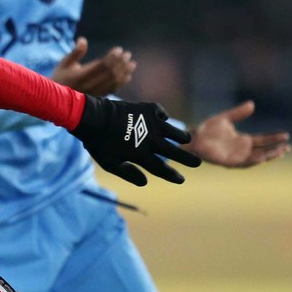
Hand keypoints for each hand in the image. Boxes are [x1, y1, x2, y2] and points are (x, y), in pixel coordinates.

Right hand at [53, 38, 134, 96]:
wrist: (57, 101)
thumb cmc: (60, 78)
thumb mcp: (64, 64)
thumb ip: (75, 52)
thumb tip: (83, 40)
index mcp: (81, 75)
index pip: (101, 65)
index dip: (112, 57)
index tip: (119, 49)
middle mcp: (89, 85)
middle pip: (110, 73)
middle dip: (121, 63)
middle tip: (127, 54)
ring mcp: (95, 93)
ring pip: (114, 82)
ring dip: (124, 72)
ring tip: (132, 64)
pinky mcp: (98, 98)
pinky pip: (113, 90)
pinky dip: (122, 82)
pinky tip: (128, 75)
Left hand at [70, 96, 201, 185]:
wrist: (93, 117)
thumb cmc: (99, 143)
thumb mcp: (110, 164)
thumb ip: (128, 173)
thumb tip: (145, 182)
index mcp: (141, 155)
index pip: (161, 169)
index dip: (172, 175)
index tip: (181, 179)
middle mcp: (150, 140)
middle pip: (173, 152)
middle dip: (187, 159)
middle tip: (197, 162)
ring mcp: (149, 123)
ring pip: (172, 131)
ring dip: (180, 136)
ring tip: (186, 140)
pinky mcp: (146, 109)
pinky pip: (160, 113)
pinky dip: (163, 117)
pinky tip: (163, 120)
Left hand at [188, 102, 290, 167]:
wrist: (194, 138)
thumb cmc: (207, 129)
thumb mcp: (225, 118)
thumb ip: (238, 112)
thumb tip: (252, 104)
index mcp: (243, 140)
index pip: (263, 140)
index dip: (274, 138)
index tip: (285, 135)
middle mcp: (242, 150)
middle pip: (263, 150)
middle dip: (276, 149)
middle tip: (288, 147)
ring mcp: (236, 157)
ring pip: (256, 158)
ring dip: (268, 156)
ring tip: (281, 151)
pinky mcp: (229, 162)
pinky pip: (244, 163)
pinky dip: (254, 160)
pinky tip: (263, 157)